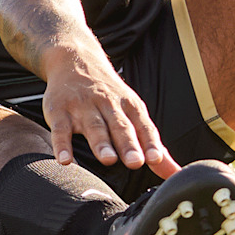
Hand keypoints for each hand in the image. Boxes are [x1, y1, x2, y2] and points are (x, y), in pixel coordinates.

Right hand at [40, 45, 179, 179]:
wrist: (76, 60)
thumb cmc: (109, 94)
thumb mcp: (133, 112)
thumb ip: (152, 144)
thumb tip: (175, 174)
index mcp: (130, 106)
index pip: (143, 126)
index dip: (150, 143)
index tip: (155, 159)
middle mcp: (108, 104)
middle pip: (120, 126)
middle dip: (129, 144)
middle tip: (136, 162)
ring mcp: (83, 107)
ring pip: (94, 126)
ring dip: (101, 143)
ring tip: (109, 159)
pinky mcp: (60, 110)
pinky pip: (61, 129)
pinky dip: (62, 144)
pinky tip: (65, 160)